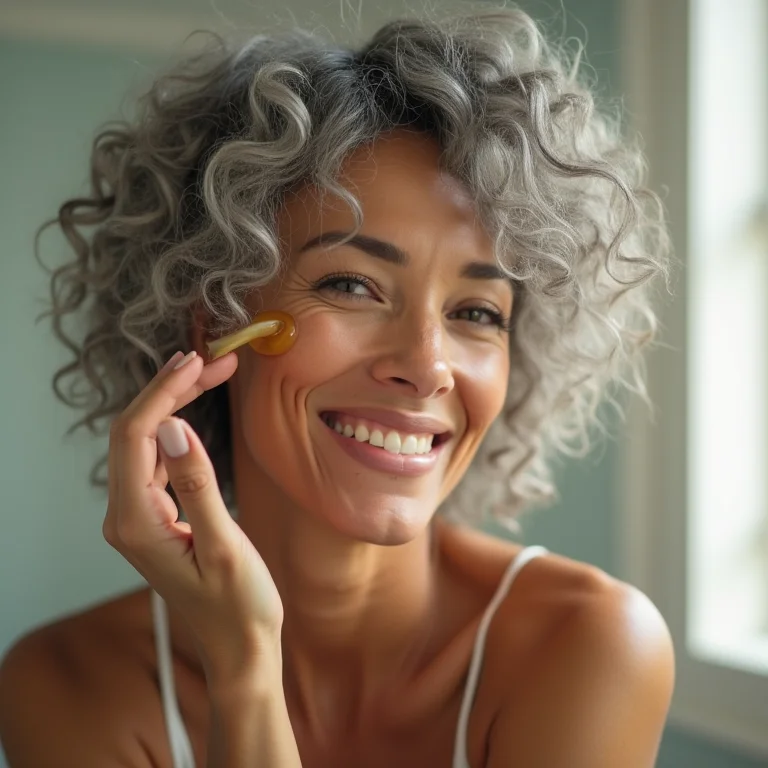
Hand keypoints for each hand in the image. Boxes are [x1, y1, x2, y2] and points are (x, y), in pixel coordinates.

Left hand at [102, 350, 283, 686]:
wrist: (240, 646)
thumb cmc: (239, 606)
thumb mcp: (225, 545)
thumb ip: (196, 484)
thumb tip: (173, 426)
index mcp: (137, 523)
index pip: (136, 437)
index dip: (164, 393)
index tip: (199, 362)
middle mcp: (127, 517)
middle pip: (135, 433)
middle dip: (169, 390)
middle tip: (212, 361)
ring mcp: (139, 517)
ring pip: (145, 443)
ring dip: (173, 404)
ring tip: (209, 375)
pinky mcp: (157, 517)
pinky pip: (157, 460)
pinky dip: (176, 430)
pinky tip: (196, 413)